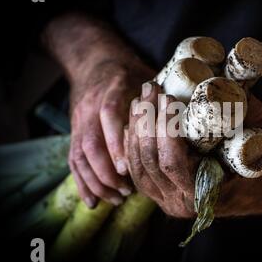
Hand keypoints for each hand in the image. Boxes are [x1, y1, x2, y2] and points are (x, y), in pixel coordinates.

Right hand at [69, 61, 154, 207]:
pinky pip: (73, 160)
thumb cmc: (127, 70)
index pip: (110, 115)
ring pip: (80, 156)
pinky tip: (92, 201)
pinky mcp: (73, 130)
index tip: (127, 167)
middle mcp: (90, 105)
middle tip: (126, 190)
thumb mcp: (145, 75)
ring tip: (116, 198)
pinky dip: (81, 182)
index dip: (116, 142)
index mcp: (112, 87)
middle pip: (90, 142)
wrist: (94, 60)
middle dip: (107, 171)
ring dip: (96, 180)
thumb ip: (160, 97)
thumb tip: (188, 119)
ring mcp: (78, 119)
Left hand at [126, 82, 261, 217]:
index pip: (173, 163)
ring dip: (136, 128)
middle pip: (149, 162)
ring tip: (141, 98)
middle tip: (151, 89)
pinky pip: (138, 169)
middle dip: (146, 121)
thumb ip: (243, 110)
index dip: (165, 129)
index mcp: (205, 194)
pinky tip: (135, 119)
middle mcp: (181, 203)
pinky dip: (132, 143)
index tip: (168, 98)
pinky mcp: (160, 192)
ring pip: (138, 165)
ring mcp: (167, 199)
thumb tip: (218, 80)